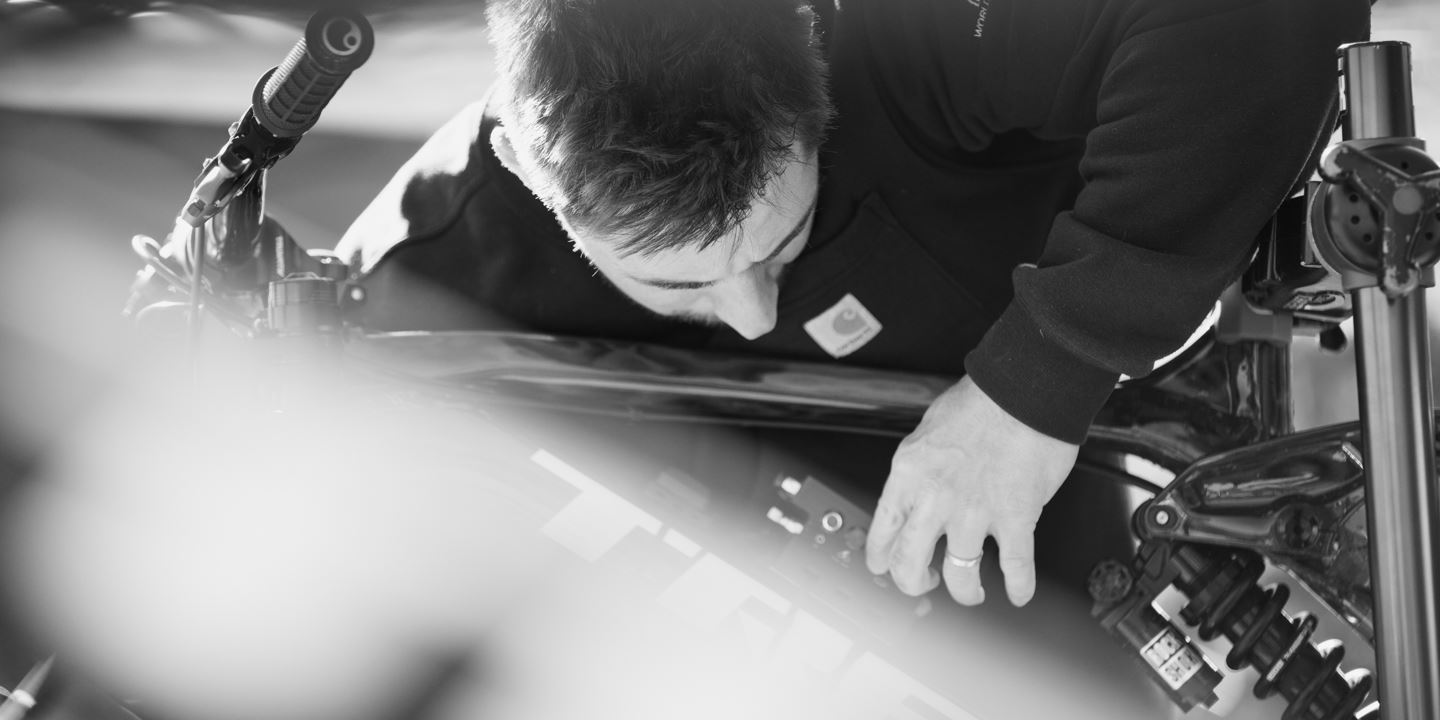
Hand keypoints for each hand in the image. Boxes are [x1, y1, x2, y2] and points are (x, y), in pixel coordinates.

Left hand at [864, 376, 1078, 605]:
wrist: (1024, 390)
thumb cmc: (981, 402)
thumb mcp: (927, 434)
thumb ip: (919, 471)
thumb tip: (917, 495)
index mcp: (909, 475)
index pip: (882, 532)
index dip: (880, 559)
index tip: (884, 568)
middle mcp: (936, 499)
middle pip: (910, 564)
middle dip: (915, 584)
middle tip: (925, 583)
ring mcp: (976, 513)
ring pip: (961, 576)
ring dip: (966, 591)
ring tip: (971, 591)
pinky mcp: (1017, 518)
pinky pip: (1016, 567)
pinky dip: (1018, 586)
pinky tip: (1018, 592)